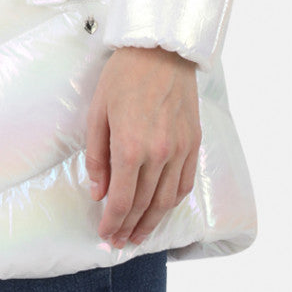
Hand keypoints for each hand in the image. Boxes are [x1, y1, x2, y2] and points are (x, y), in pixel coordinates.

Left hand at [85, 45, 200, 247]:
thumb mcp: (98, 112)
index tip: (105, 233)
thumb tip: (98, 191)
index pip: (120, 200)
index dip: (111, 222)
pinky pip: (184, 184)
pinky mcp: (193, 143)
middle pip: (143, 205)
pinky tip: (162, 209)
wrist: (161, 50)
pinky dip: (172, 202)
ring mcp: (179, 150)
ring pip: (166, 201)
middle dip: (129, 228)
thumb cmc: (124, 76)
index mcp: (130, 147)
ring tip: (139, 234)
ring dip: (151, 222)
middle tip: (119, 241)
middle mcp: (158, 155)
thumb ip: (97, 156)